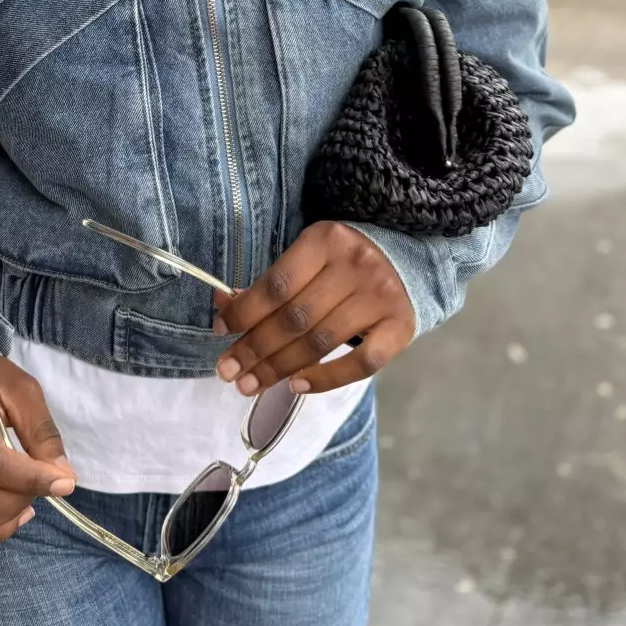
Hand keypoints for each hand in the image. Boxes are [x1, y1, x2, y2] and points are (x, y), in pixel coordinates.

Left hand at [211, 221, 415, 395]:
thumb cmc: (342, 262)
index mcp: (325, 240)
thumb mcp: (307, 258)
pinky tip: (296, 386)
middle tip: (227, 372)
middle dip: (255, 348)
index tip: (220, 332)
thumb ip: (269, 284)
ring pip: (321, 341)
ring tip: (250, 384)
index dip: (244, 311)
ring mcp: (380, 297)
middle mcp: (355, 265)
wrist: (405, 259)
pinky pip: (361, 363)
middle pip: (295, 317)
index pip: (277, 284)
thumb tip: (223, 307)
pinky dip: (326, 379)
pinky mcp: (401, 326)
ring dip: (279, 368)